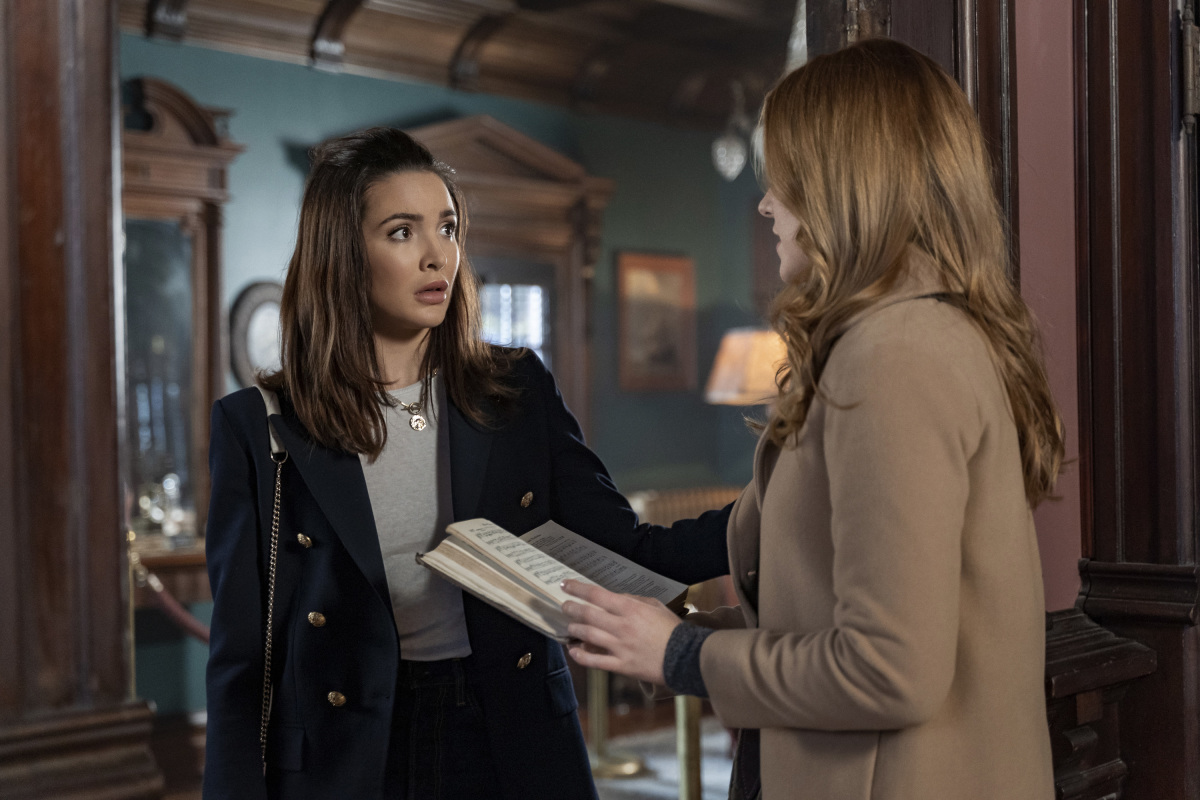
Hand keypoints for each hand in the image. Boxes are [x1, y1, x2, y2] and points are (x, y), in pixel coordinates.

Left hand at [561, 580, 681, 684]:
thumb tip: (615, 598)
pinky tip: (573, 651)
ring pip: (588, 636)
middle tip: (564, 606)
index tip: (565, 585)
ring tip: (569, 627)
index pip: (597, 595)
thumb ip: (634, 600)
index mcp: (630, 609)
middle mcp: (621, 626)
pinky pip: (595, 661)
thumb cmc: (672, 629)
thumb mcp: (655, 606)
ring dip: (574, 630)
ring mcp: (619, 647)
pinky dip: (581, 656)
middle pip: (587, 615)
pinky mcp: (621, 666)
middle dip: (571, 609)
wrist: (685, 657)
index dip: (578, 589)